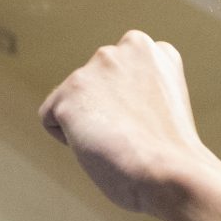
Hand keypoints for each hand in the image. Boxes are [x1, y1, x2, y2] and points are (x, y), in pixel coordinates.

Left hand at [37, 30, 217, 214]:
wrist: (170, 173)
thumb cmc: (170, 153)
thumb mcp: (162, 102)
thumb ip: (135, 86)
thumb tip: (103, 100)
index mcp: (150, 49)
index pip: (117, 76)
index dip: (128, 107)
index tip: (148, 124)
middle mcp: (123, 47)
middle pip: (92, 86)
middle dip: (104, 111)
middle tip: (133, 135)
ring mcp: (95, 67)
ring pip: (72, 103)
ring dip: (87, 125)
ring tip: (118, 139)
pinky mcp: (69, 91)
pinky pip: (50, 120)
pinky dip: (67, 139)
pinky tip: (98, 144)